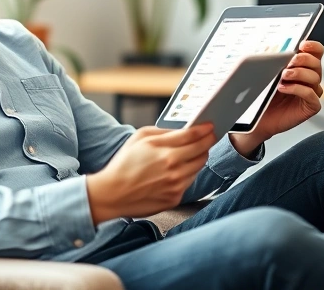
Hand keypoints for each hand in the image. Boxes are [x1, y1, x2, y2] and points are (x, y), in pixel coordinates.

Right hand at [86, 123, 215, 223]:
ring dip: (198, 157)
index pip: (194, 136)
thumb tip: (182, 129)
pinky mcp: (175, 198)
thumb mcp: (139, 138)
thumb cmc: (124, 163)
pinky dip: (187, 174)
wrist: (112, 194)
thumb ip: (163, 131)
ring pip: (199, 167)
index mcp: (164, 149)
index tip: (210, 126)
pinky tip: (177, 171)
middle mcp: (173, 167)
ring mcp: (176, 184)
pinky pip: (189, 181)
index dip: (205, 129)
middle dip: (208, 142)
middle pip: (202, 151)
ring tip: (191, 153)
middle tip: (209, 137)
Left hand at [230, 41, 323, 155]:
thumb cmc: (261, 94)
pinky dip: (298, 89)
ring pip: (315, 78)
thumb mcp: (266, 72)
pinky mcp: (311, 106)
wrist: (256, 119)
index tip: (302, 44)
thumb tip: (273, 45)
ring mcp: (312, 93)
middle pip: (316, 63)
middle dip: (303, 60)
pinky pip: (312, 95)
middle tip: (288, 62)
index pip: (316, 52)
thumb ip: (272, 58)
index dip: (313, 47)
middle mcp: (309, 79)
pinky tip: (284, 88)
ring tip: (283, 76)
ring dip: (298, 74)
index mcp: (302, 67)